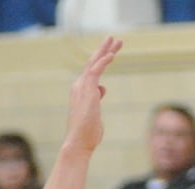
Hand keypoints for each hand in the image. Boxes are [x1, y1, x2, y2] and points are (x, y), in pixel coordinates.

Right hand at [65, 36, 122, 155]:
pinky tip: (112, 55)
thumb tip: (102, 88)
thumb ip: (97, 99)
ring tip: (115, 40)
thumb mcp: (95, 112)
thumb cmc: (87, 134)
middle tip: (114, 38)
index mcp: (81, 91)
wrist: (78, 143)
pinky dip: (103, 61)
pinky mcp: (87, 91)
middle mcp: (80, 86)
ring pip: (94, 63)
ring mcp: (82, 87)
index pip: (93, 72)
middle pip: (93, 63)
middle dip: (104, 49)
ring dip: (105, 50)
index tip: (112, 54)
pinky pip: (95, 71)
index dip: (102, 61)